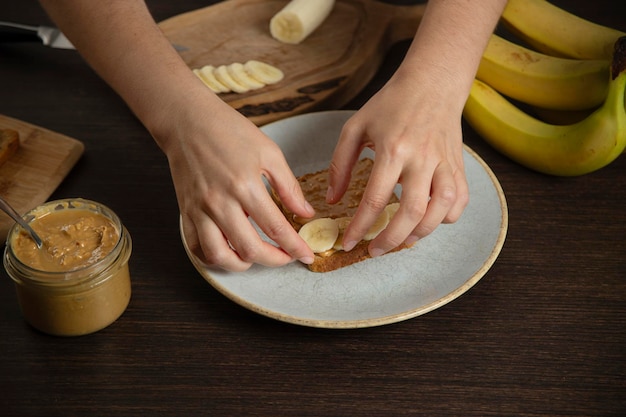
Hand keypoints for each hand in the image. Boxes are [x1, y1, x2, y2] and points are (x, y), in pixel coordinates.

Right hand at [158, 92, 314, 270]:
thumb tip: (306, 213)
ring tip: (257, 258)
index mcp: (245, 186)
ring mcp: (200, 210)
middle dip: (274, 260)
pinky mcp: (186, 212)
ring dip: (242, 265)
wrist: (188, 121)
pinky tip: (229, 253)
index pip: (275, 228)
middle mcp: (220, 203)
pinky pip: (196, 247)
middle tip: (287, 257)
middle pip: (249, 249)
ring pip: (220, 256)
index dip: (295, 247)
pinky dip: (213, 258)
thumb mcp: (269, 152)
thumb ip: (289, 187)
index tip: (307, 254)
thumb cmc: (229, 131)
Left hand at [327, 71, 468, 256]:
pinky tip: (430, 221)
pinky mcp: (458, 165)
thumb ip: (341, 164)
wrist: (432, 82)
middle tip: (374, 251)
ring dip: (421, 233)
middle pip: (411, 212)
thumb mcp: (355, 127)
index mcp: (392, 149)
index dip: (359, 226)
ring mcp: (443, 163)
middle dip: (390, 239)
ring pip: (441, 209)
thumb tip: (333, 199)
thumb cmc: (390, 104)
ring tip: (402, 241)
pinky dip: (447, 217)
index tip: (348, 242)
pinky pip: (460, 199)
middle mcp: (421, 159)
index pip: (374, 199)